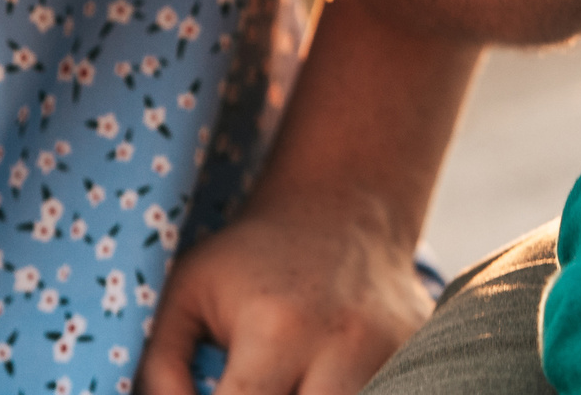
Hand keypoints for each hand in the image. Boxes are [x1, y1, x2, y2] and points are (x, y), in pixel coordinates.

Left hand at [139, 182, 433, 394]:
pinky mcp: (419, 349)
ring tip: (290, 379)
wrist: (344, 204)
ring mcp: (394, 350)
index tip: (216, 394)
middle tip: (257, 387)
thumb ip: (161, 365)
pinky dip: (353, 384)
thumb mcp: (188, 291)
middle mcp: (345, 345)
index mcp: (279, 330)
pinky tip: (323, 372)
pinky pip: (388, 382)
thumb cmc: (253, 256)